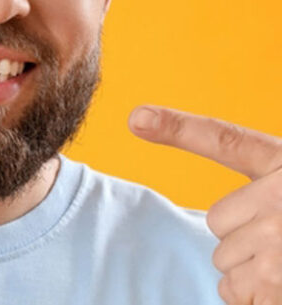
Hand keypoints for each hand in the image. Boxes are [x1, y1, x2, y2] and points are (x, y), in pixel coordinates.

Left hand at [129, 105, 281, 304]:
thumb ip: (259, 180)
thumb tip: (153, 132)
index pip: (226, 140)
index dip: (178, 126)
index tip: (135, 116)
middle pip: (218, 227)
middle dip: (247, 242)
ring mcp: (280, 244)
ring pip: (227, 266)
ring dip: (255, 277)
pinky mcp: (281, 281)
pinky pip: (240, 294)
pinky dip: (261, 300)